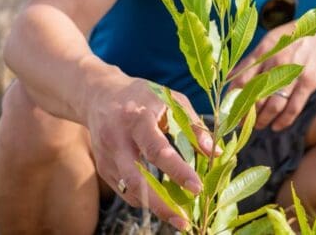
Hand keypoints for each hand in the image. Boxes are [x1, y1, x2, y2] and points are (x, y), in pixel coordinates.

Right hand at [85, 75, 214, 230]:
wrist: (99, 95)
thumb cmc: (143, 96)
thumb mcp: (170, 100)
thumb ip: (193, 125)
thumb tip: (215, 152)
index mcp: (137, 118)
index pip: (157, 149)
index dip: (178, 170)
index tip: (197, 188)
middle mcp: (117, 139)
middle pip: (136, 178)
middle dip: (160, 204)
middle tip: (184, 221)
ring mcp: (107, 156)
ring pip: (129, 190)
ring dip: (154, 207)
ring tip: (178, 218)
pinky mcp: (103, 167)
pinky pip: (124, 191)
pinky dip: (144, 199)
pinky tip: (161, 202)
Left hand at [228, 19, 315, 130]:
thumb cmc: (293, 38)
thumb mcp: (270, 42)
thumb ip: (250, 60)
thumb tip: (228, 77)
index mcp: (263, 51)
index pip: (241, 80)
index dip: (232, 100)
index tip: (228, 111)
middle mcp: (276, 62)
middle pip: (255, 96)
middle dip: (246, 115)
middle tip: (241, 124)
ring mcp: (293, 73)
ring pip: (273, 105)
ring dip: (263, 120)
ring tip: (259, 126)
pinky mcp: (309, 82)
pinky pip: (293, 108)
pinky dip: (283, 121)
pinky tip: (276, 126)